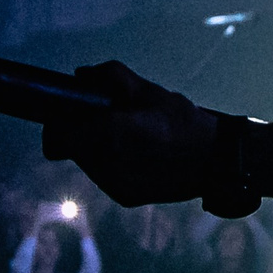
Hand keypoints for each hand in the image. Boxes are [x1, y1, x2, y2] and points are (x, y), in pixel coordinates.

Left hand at [42, 62, 216, 207]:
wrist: (216, 163)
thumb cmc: (184, 122)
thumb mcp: (150, 91)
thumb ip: (111, 77)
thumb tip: (81, 75)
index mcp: (110, 134)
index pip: (56, 138)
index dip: (56, 124)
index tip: (69, 113)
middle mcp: (107, 164)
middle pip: (72, 148)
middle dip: (81, 132)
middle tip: (107, 119)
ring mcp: (115, 184)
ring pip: (87, 162)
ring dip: (96, 147)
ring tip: (128, 136)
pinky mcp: (124, 196)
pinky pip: (103, 175)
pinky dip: (111, 162)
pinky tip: (138, 154)